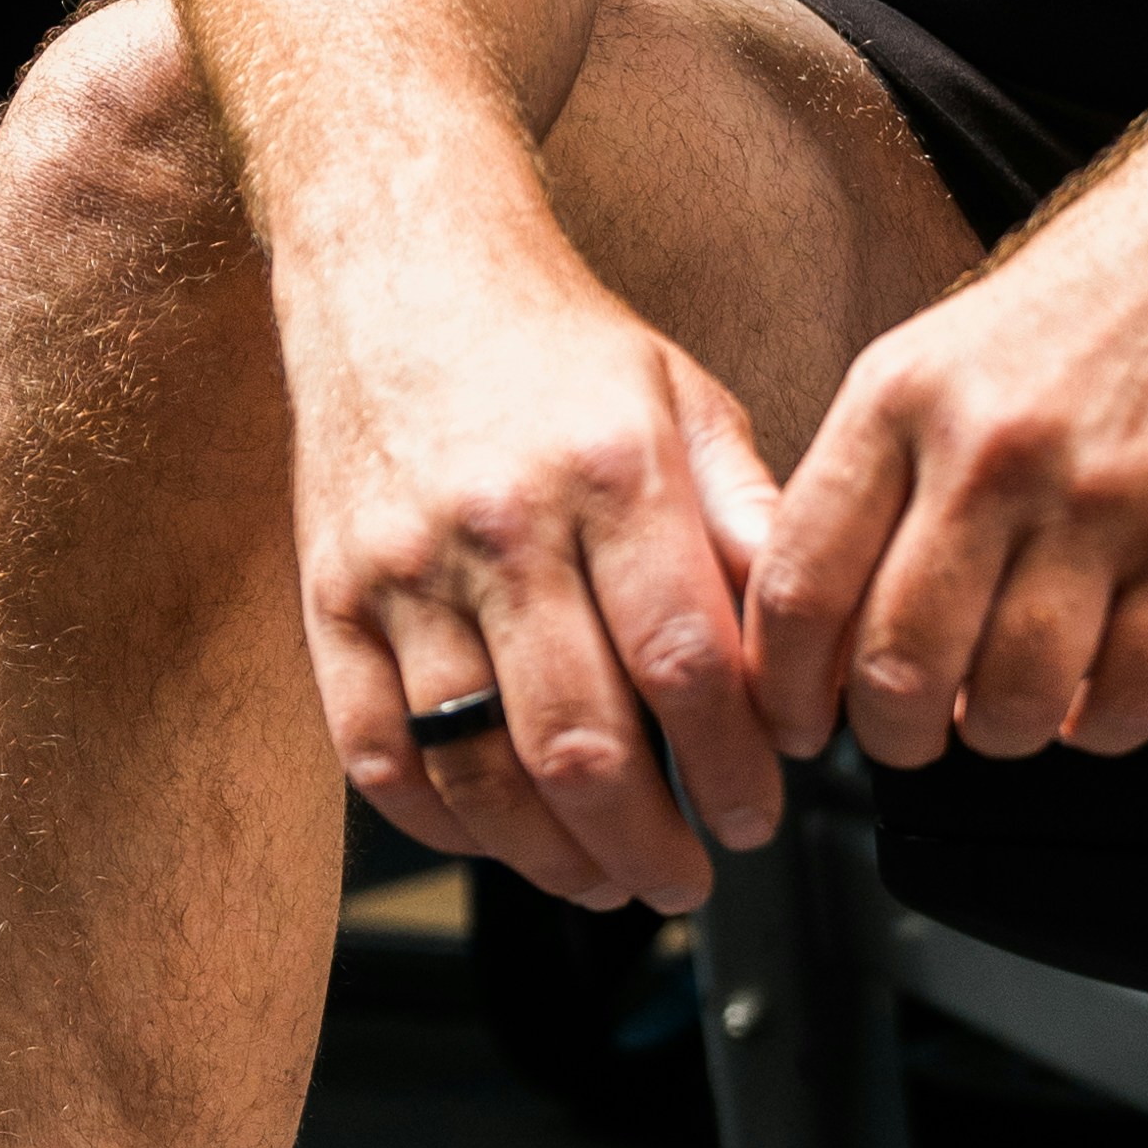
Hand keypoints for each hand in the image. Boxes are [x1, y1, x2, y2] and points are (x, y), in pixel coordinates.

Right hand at [290, 231, 790, 914]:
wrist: (399, 270)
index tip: (757, 812)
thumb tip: (817, 650)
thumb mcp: (687, 403)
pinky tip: (497, 839)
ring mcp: (402, 568)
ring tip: (606, 878)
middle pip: (580, 740)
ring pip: (476, 768)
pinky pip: (375, 753)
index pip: (686, 663)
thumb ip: (751, 527)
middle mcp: (501, 523)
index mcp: (612, 473)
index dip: (731, 765)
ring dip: (551, 857)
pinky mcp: (330, 598)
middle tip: (690, 873)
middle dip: (648, 839)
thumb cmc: (557, 348)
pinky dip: (440, 823)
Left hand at [746, 69, 1147, 772]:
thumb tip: (823, 630)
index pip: (800, 583)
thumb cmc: (1093, 300)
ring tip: (1008, 706)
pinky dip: (1105, 727)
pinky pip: (1136, 695)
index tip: (803, 721)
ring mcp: (1105, 498)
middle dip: (894, 735)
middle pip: (899, 667)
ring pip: (1015, 700)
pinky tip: (1097, 696)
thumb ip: (876, 478)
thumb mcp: (942, 352)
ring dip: (1001, 733)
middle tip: (910, 734)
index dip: (787, 686)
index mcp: (903, 396)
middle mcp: (993, 450)